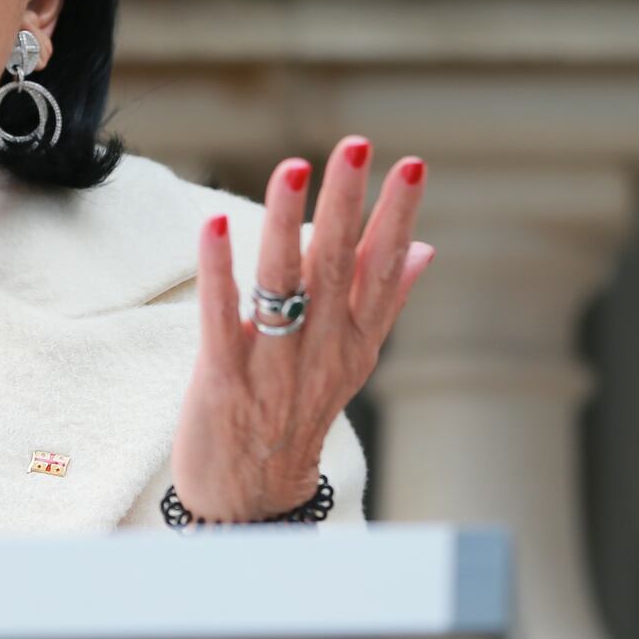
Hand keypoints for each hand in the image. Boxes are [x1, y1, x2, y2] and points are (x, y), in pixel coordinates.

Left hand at [170, 135, 434, 519]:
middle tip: (356, 145)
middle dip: (347, 203)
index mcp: (354, 340)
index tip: (412, 164)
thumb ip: (384, 299)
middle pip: (337, 267)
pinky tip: (214, 224)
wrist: (251, 493)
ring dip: (285, 223)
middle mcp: (322, 349)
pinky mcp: (223, 379)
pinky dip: (219, 270)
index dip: (397, 217)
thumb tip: (425, 247)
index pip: (383, 268)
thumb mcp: (352, 358)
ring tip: (291, 167)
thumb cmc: (297, 411)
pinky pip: (221, 318)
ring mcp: (273, 365)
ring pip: (283, 284)